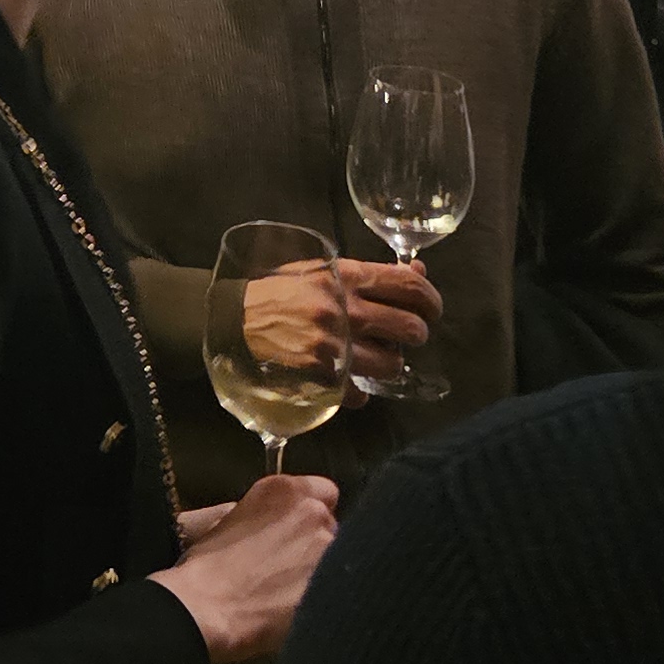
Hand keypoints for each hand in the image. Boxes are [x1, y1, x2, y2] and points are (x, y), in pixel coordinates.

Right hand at [148, 469, 340, 663]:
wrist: (209, 605)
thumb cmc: (209, 566)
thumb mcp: (233, 521)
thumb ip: (269, 516)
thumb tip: (283, 530)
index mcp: (284, 490)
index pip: (325, 491)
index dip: (314, 513)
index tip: (302, 531)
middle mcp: (313, 511)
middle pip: (332, 525)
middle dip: (318, 543)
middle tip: (295, 566)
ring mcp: (328, 546)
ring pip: (340, 558)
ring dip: (325, 570)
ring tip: (298, 591)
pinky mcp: (336, 581)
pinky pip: (342, 586)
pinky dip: (329, 595)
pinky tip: (305, 607)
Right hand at [244, 258, 441, 386]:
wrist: (233, 321)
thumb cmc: (279, 293)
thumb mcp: (321, 271)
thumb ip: (367, 275)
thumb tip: (417, 271)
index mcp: (345, 277)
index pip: (409, 286)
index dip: (431, 300)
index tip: (430, 311)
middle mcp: (344, 310)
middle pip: (411, 329)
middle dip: (413, 335)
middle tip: (401, 336)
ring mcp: (334, 346)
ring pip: (392, 365)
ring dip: (387, 364)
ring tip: (370, 358)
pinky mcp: (322, 376)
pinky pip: (362, 393)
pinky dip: (358, 391)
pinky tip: (343, 378)